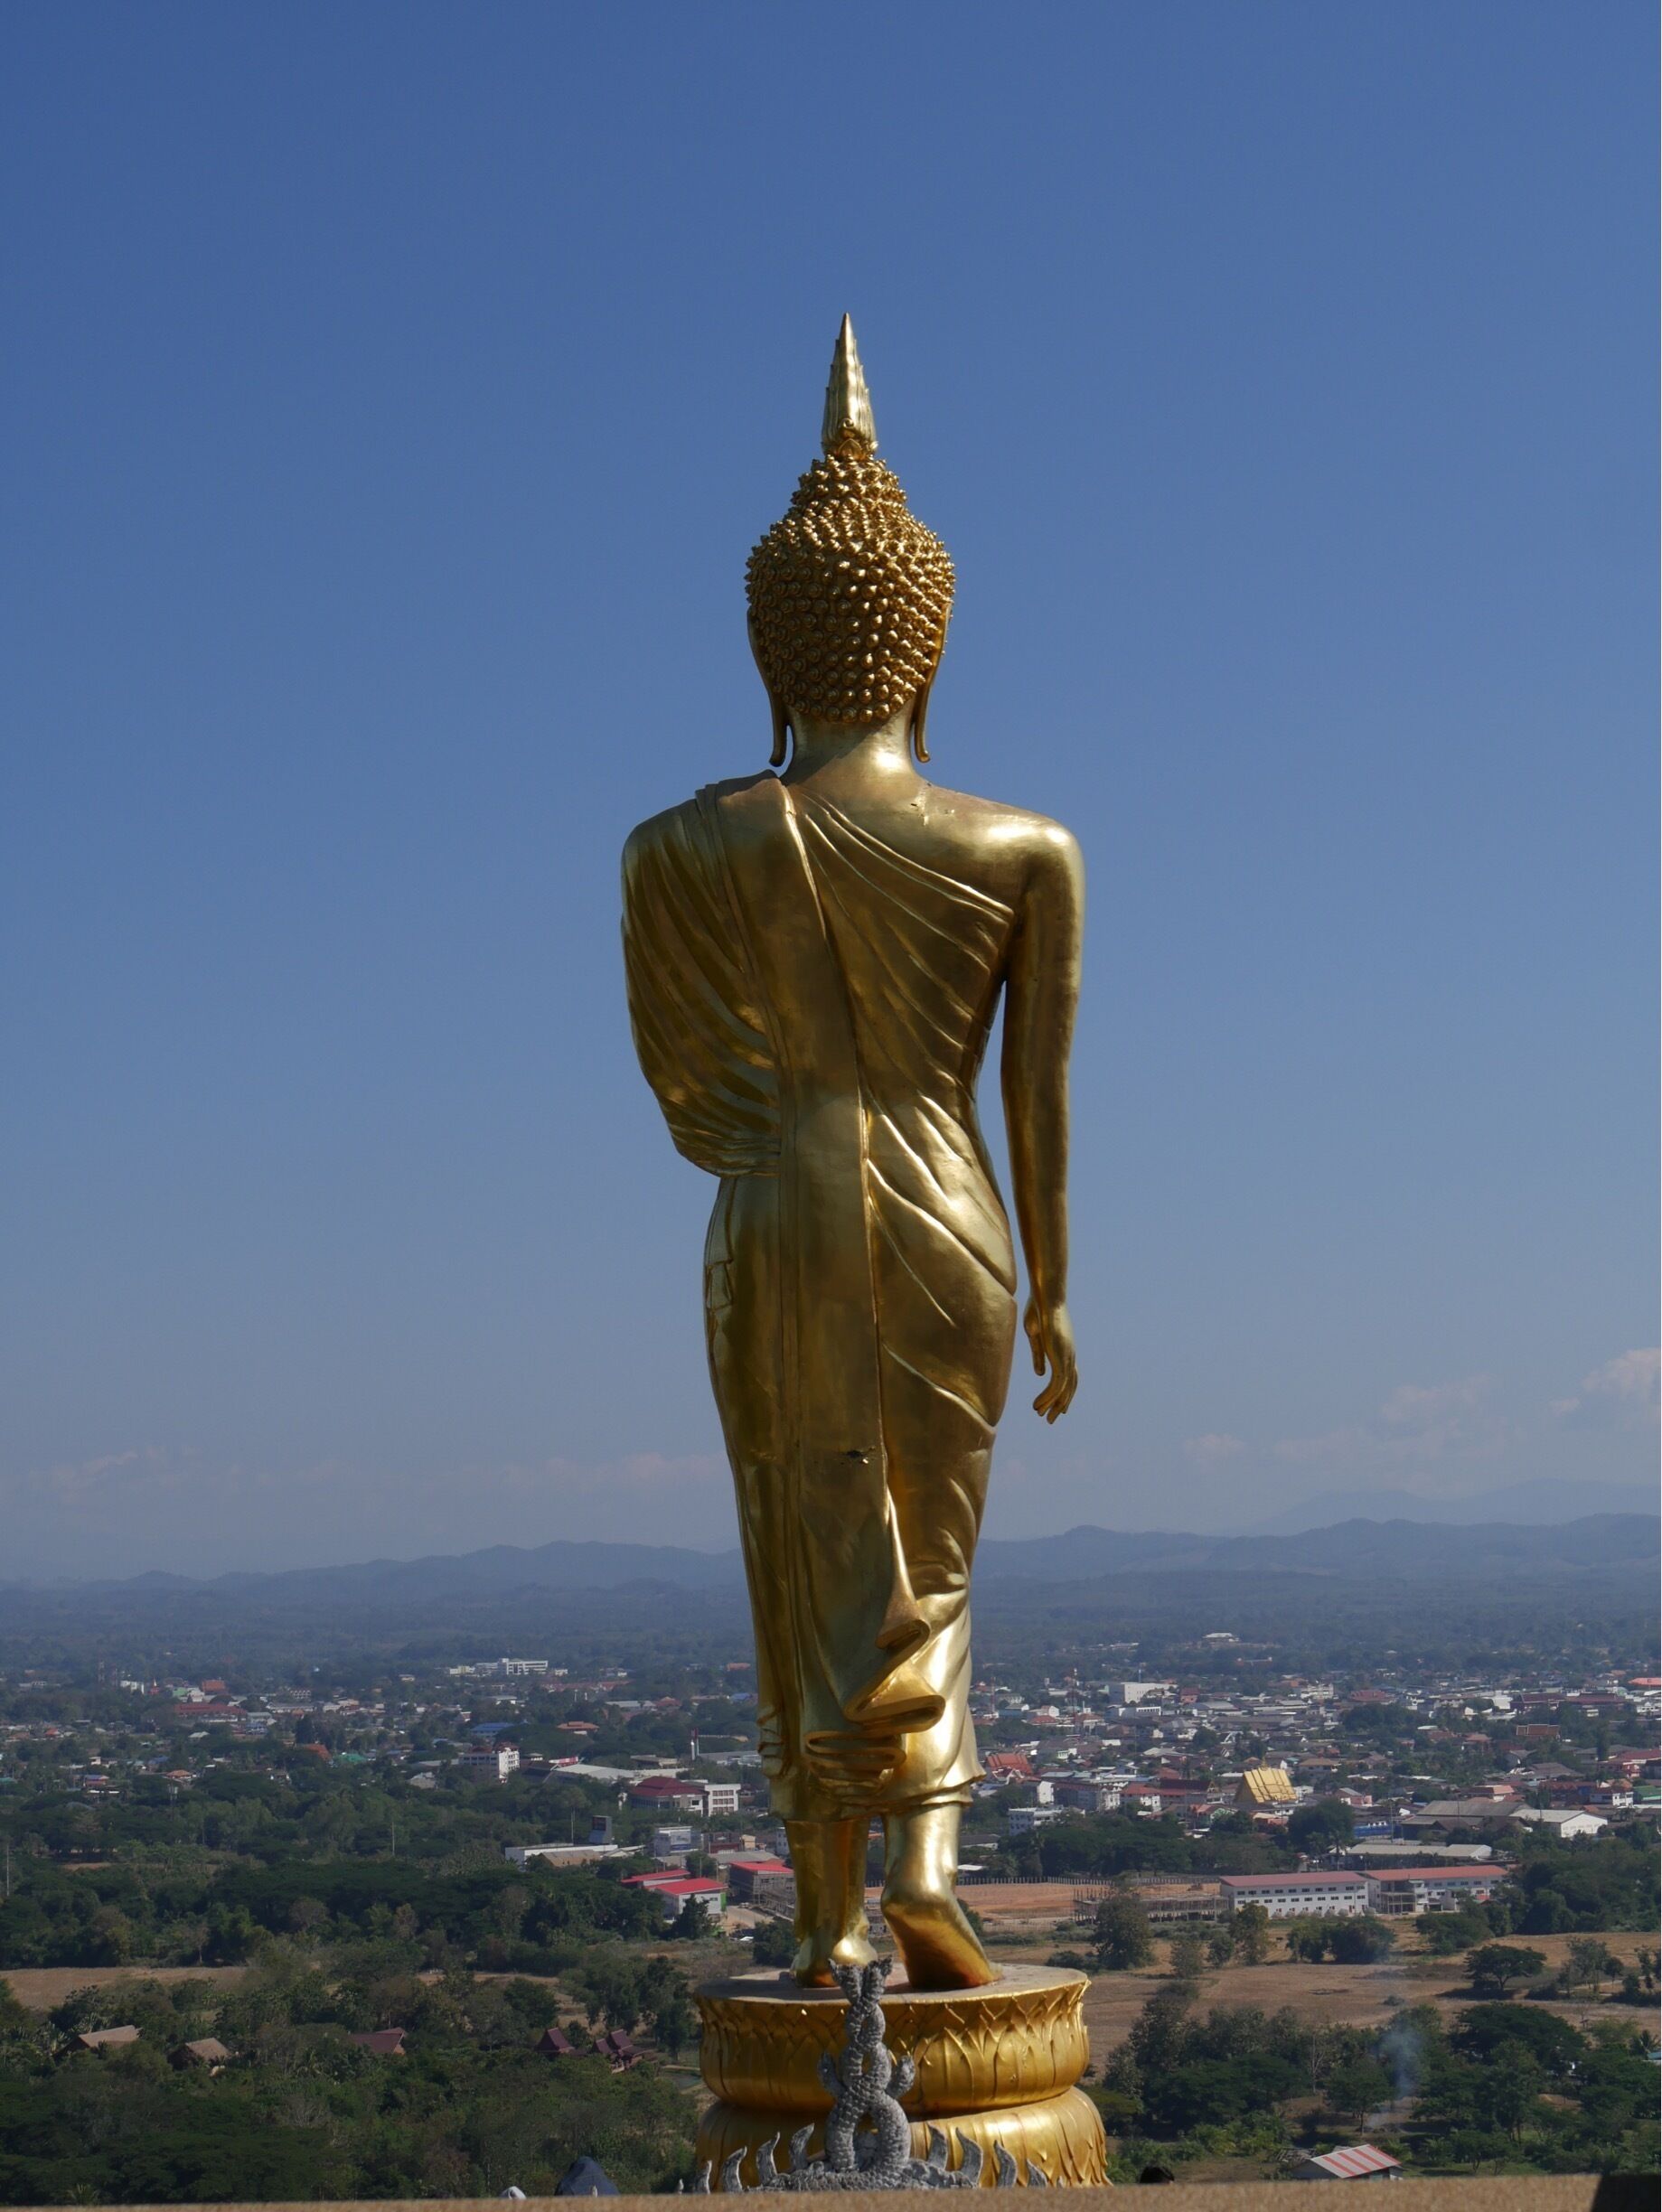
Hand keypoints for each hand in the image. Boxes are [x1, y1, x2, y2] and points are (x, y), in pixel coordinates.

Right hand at [1023, 1295, 1077, 1421]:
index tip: (1060, 1406)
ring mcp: (1067, 1357)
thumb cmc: (1038, 1309)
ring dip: (1053, 1404)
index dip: (1065, 1392)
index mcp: (1064, 1349)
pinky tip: (1038, 1405)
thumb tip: (1040, 1375)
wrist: (1046, 1296)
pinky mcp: (1060, 1358)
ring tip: (1042, 1416)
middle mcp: (1069, 1355)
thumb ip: (1039, 1355)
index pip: (1070, 1377)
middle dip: (1061, 1404)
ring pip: (1064, 1389)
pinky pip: (1056, 1385)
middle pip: (1071, 1387)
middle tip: (1052, 1419)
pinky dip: (1048, 1397)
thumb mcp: (1035, 1335)